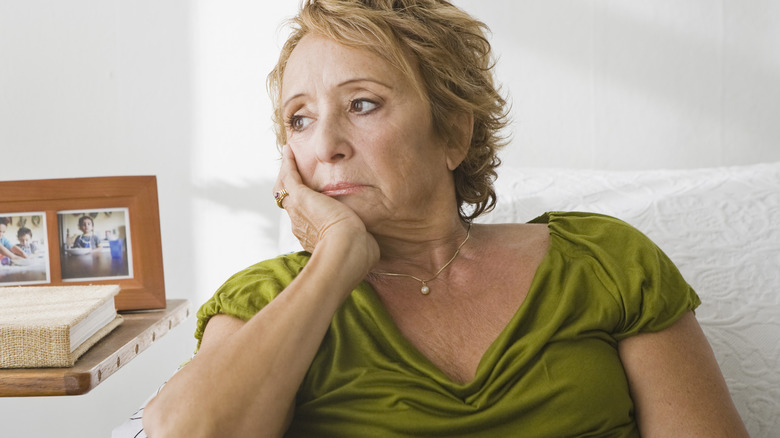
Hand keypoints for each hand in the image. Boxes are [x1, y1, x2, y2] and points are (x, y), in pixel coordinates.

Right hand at [274, 145, 379, 270]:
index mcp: (313, 238)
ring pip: (284, 189)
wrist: (346, 251)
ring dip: (286, 173)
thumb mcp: (360, 246)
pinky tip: (289, 150)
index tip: (311, 202)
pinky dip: (288, 163)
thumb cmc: (357, 256)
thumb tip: (371, 241)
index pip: (305, 220)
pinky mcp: (301, 197)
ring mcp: (297, 211)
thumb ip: (362, 241)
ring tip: (287, 157)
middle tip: (291, 175)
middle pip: (290, 204)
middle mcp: (299, 225)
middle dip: (290, 190)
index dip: (306, 210)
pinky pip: (289, 176)